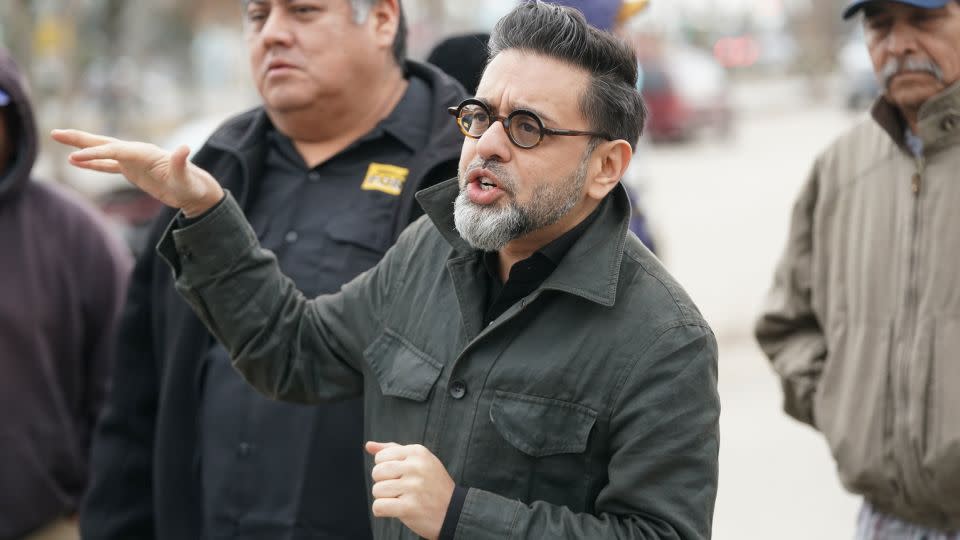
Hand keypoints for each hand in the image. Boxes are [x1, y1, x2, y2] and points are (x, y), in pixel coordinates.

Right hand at [51, 129, 223, 216]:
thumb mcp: (187, 178)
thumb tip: (185, 148)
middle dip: (80, 139)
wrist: (196, 190)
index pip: (116, 151)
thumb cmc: (192, 185)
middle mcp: (137, 152)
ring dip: (81, 147)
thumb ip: (182, 163)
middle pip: (104, 143)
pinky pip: (107, 165)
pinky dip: (92, 163)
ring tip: (58, 138)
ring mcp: (133, 160)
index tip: (76, 158)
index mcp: (146, 153)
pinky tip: (75, 161)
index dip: (96, 154)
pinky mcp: (132, 169)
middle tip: (55, 132)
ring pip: (103, 151)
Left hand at [365, 441, 454, 539]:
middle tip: (401, 489)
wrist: (453, 512)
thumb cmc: (432, 485)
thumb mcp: (419, 461)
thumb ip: (393, 451)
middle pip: (377, 472)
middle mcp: (416, 467)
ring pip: (377, 490)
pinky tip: (397, 510)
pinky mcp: (409, 507)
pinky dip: (383, 511)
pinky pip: (378, 506)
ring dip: (385, 498)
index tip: (400, 476)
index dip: (385, 469)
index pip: (381, 457)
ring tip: (402, 499)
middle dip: (383, 483)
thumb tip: (368, 445)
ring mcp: (413, 487)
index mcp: (418, 452)